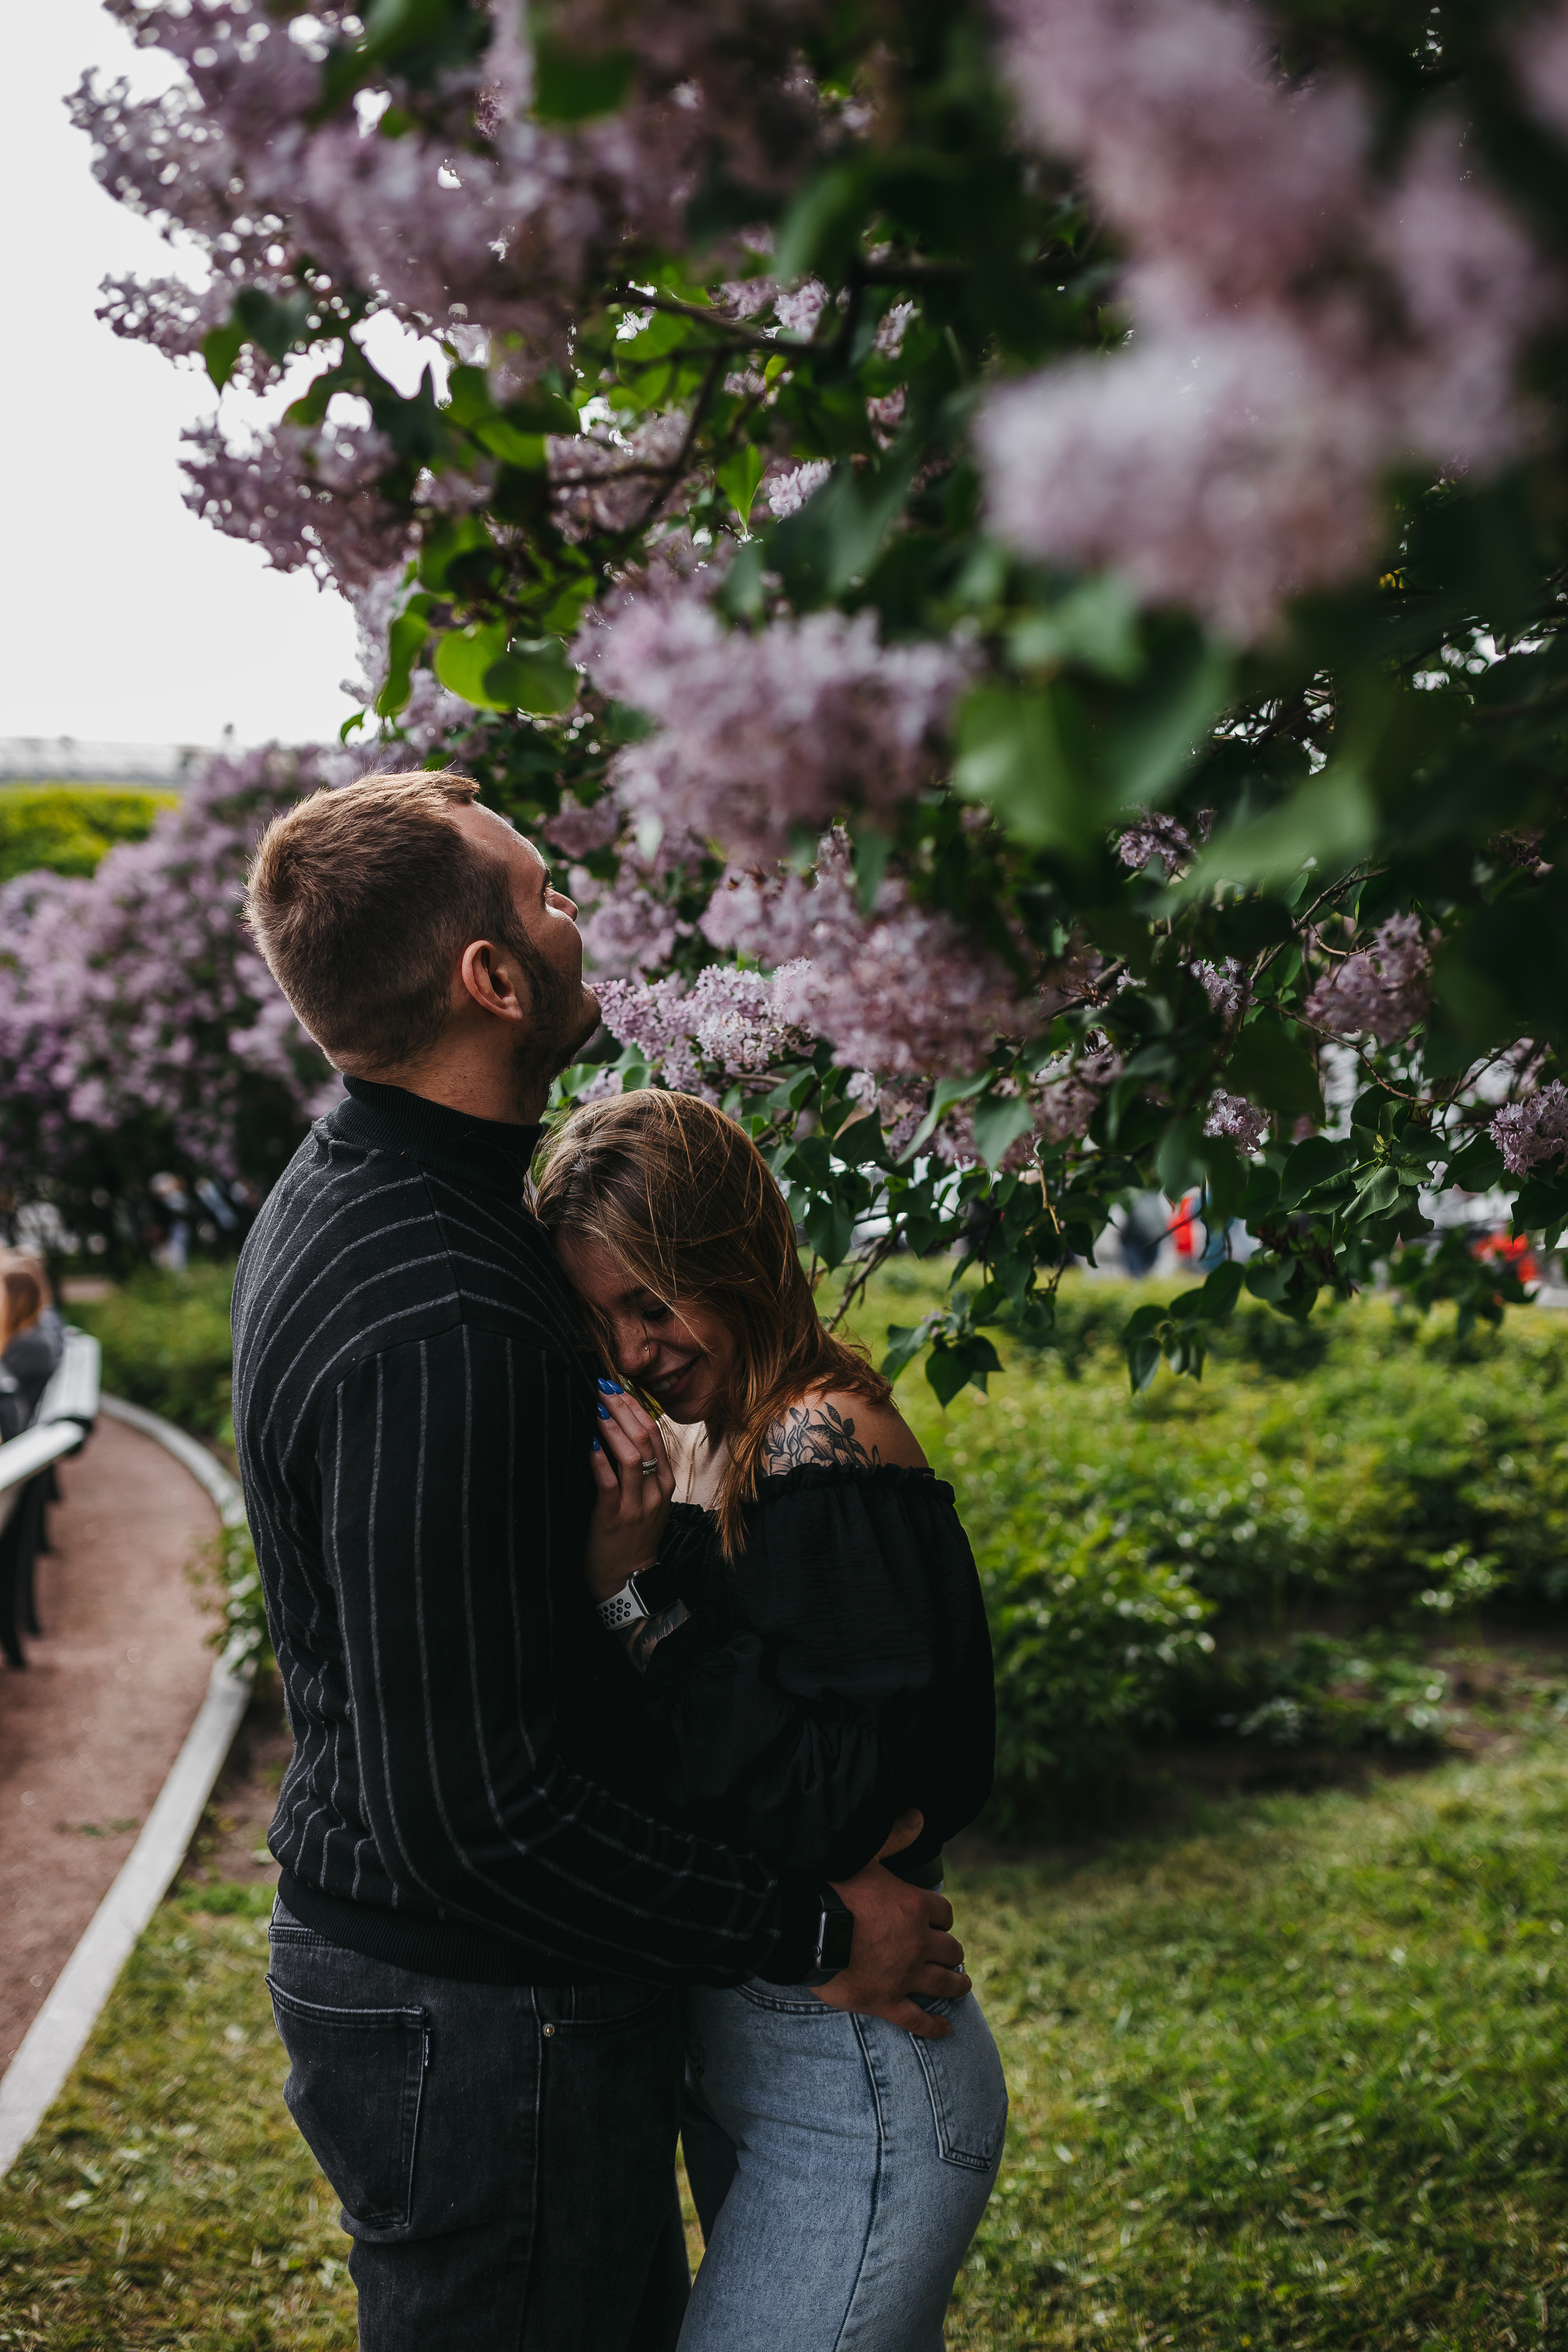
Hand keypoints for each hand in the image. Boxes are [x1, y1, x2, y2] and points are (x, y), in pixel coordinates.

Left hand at [585, 1380, 674, 1602]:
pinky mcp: (614, 1518)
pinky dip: (600, 1460)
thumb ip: (641, 1470)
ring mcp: (637, 1505)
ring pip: (632, 1456)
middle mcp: (655, 1490)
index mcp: (664, 1481)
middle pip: (644, 1438)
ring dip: (612, 1428)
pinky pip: (609, 1484)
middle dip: (623, 1408)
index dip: (636, 1407)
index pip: (654, 1433)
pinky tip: (590, 1443)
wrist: (628, 1580)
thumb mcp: (647, 1500)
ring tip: (596, 1407)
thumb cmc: (633, 1536)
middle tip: (603, 1387)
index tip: (618, 1386)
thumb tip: (618, 1431)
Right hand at [813, 1809, 970, 2043]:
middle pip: (951, 1950)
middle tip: (949, 1955)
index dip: (941, 1918)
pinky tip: (945, 2030)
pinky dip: (933, 2027)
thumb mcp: (866, 1854)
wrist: (804, 1929)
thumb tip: (918, 1816)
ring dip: (955, 1985)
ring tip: (959, 1985)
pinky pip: (918, 2020)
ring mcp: (904, 1975)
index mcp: (915, 1907)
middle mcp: (917, 1943)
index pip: (944, 1913)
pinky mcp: (886, 2001)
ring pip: (944, 1984)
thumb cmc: (833, 1889)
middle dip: (951, 1952)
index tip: (936, 1921)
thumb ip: (895, 1836)